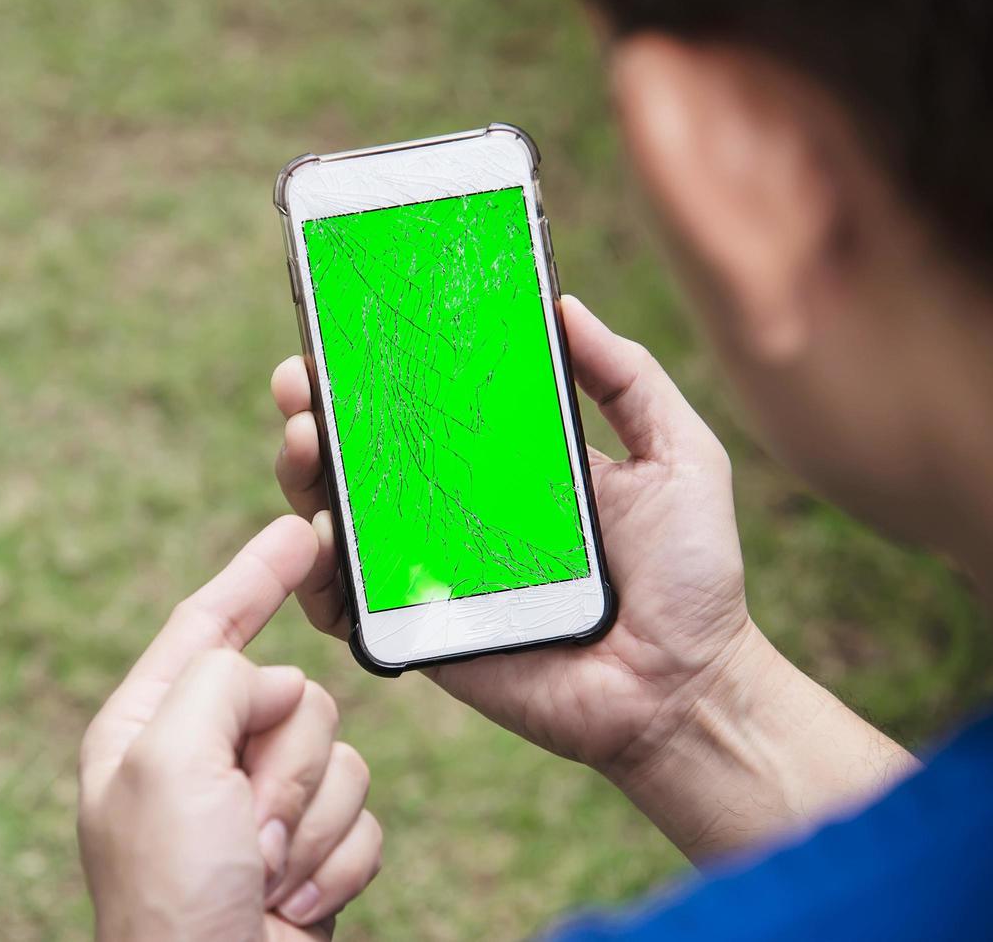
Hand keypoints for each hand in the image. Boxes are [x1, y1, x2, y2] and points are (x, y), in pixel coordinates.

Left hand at [78, 517, 382, 940]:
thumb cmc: (171, 893)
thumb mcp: (166, 760)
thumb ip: (217, 681)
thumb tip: (272, 682)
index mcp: (147, 727)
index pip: (207, 625)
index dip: (254, 575)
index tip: (299, 532)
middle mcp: (202, 758)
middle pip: (292, 693)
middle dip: (285, 762)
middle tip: (245, 823)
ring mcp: (258, 805)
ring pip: (340, 751)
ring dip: (312, 818)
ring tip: (264, 868)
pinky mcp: (309, 848)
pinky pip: (365, 813)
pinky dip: (338, 858)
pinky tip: (293, 896)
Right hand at [272, 296, 757, 775]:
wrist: (685, 688)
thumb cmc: (691, 575)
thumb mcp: (678, 455)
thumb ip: (628, 378)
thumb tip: (565, 304)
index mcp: (503, 463)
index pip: (421, 403)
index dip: (373, 368)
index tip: (339, 331)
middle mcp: (453, 510)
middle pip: (361, 453)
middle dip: (316, 411)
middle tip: (300, 384)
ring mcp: (429, 570)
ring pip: (339, 518)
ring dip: (304, 476)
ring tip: (305, 443)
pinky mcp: (419, 630)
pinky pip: (348, 604)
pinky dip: (315, 574)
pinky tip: (318, 538)